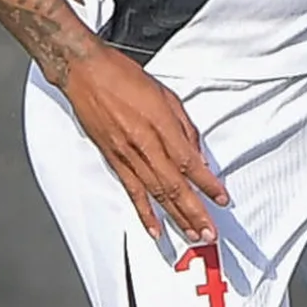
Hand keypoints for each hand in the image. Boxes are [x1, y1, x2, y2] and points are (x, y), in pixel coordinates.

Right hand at [48, 42, 230, 248]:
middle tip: (209, 232)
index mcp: (160, 124)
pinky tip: (155, 229)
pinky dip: (144, 213)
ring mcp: (127, 155)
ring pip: (156, 193)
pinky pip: (131, 191)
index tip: (221, 198)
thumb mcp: (165, 95)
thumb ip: (184, 128)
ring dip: (175, 217)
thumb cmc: (122, 77)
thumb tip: (197, 156)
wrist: (85, 72)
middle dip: (195, 212)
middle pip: (175, 185)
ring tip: (191, 234)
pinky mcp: (113, 160)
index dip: (207, 184)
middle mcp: (144, 143)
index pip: (189, 163)